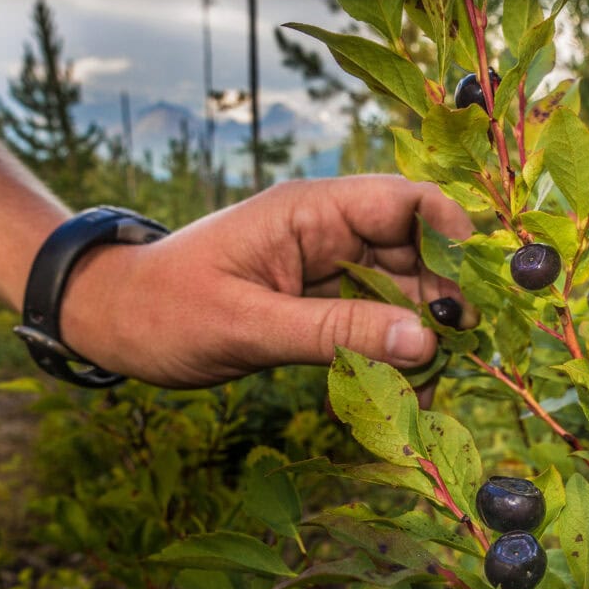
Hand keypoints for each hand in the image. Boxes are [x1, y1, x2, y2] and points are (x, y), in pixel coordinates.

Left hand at [59, 175, 472, 387]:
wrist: (112, 323)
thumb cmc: (164, 311)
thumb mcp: (249, 324)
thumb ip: (339, 331)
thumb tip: (427, 340)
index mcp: (311, 210)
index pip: (405, 200)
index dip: (452, 236)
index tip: (475, 294)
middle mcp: (327, 231)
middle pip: (415, 250)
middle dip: (444, 298)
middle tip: (461, 354)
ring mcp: (325, 266)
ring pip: (401, 289)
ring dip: (421, 333)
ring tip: (430, 385)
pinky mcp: (318, 301)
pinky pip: (372, 319)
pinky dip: (391, 351)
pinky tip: (400, 387)